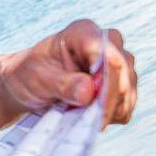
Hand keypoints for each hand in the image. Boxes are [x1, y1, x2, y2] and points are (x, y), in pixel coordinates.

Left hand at [0, 19, 138, 126]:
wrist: (28, 85)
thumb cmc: (29, 74)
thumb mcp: (38, 78)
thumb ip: (63, 84)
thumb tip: (89, 92)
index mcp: (84, 33)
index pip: (108, 54)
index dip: (108, 84)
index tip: (97, 111)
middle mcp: (106, 43)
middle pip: (124, 72)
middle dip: (110, 101)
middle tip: (91, 122)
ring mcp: (116, 63)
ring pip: (128, 90)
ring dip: (110, 111)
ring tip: (83, 117)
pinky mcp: (120, 84)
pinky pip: (126, 104)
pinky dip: (112, 116)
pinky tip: (90, 117)